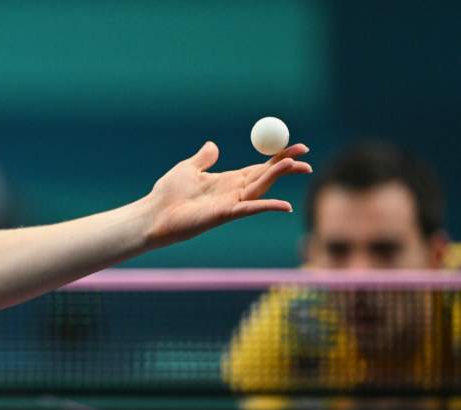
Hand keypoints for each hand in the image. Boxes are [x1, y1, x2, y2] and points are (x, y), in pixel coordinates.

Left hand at [145, 141, 311, 246]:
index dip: (276, 157)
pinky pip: (250, 208)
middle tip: (307, 155)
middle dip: (286, 166)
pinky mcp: (224, 214)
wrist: (153, 213)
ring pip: (261, 188)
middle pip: (266, 177)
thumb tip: (213, 144)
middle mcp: (233, 193)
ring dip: (278, 176)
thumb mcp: (187, 168)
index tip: (295, 146)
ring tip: (296, 164)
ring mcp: (231, 204)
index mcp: (227, 181)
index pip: (258, 168)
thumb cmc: (167, 194)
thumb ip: (203, 158)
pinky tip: (285, 206)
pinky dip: (268, 206)